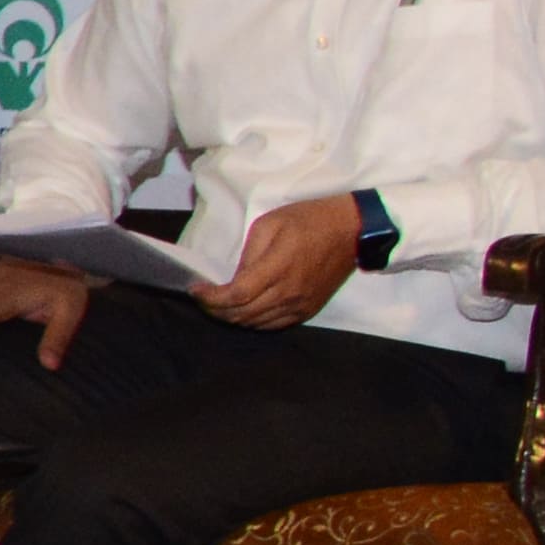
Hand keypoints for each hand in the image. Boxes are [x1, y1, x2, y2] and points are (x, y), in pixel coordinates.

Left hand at [205, 193, 369, 330]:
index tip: (194, 290)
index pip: (236, 295)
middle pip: (242, 314)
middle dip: (215, 309)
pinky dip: (253, 321)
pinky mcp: (308, 310)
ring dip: (232, 317)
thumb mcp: (269, 224)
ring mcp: (300, 305)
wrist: (350, 230)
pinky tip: (244, 309)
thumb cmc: (308, 220)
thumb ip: (248, 255)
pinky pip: (274, 325)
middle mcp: (288, 293)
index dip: (210, 297)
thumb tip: (235, 277)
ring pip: (256, 323)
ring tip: (219, 304)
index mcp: (277, 269)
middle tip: (203, 297)